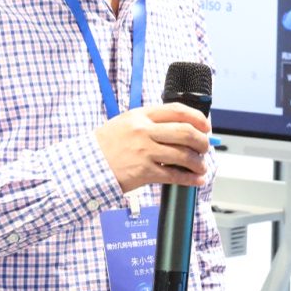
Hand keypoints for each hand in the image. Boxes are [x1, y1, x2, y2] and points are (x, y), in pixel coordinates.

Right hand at [95, 102, 210, 193]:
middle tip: (205, 147)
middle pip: (185, 132)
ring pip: (183, 155)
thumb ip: (149, 123)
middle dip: (202, 141)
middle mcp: (144, 130)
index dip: (197, 118)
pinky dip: (189, 179)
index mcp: (141, 115)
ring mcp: (144, 151)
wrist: (84, 166)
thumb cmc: (105, 146)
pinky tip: (195, 180)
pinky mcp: (143, 171)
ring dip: (198, 162)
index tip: (206, 126)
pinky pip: (174, 175)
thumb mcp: (125, 124)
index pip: (177, 110)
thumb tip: (178, 128)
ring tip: (201, 167)